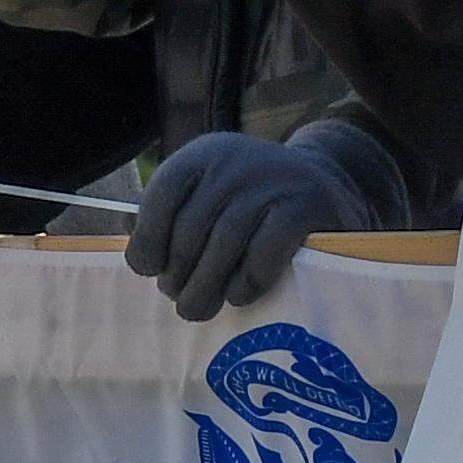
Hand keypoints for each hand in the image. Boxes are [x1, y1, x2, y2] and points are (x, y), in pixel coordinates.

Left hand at [125, 130, 375, 320]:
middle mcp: (236, 161)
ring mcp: (273, 181)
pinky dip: (247, 281)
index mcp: (205, 155)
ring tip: (199, 308)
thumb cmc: (256, 203)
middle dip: (178, 273)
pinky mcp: (305, 207)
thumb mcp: (212, 192)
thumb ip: (174, 214)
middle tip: (180, 298)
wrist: (329, 186)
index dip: (149, 239)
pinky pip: (265, 252)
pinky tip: (240, 294)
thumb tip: (133, 246)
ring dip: (206, 285)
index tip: (151, 271)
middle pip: (192, 226)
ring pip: (225, 242)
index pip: (163, 193)